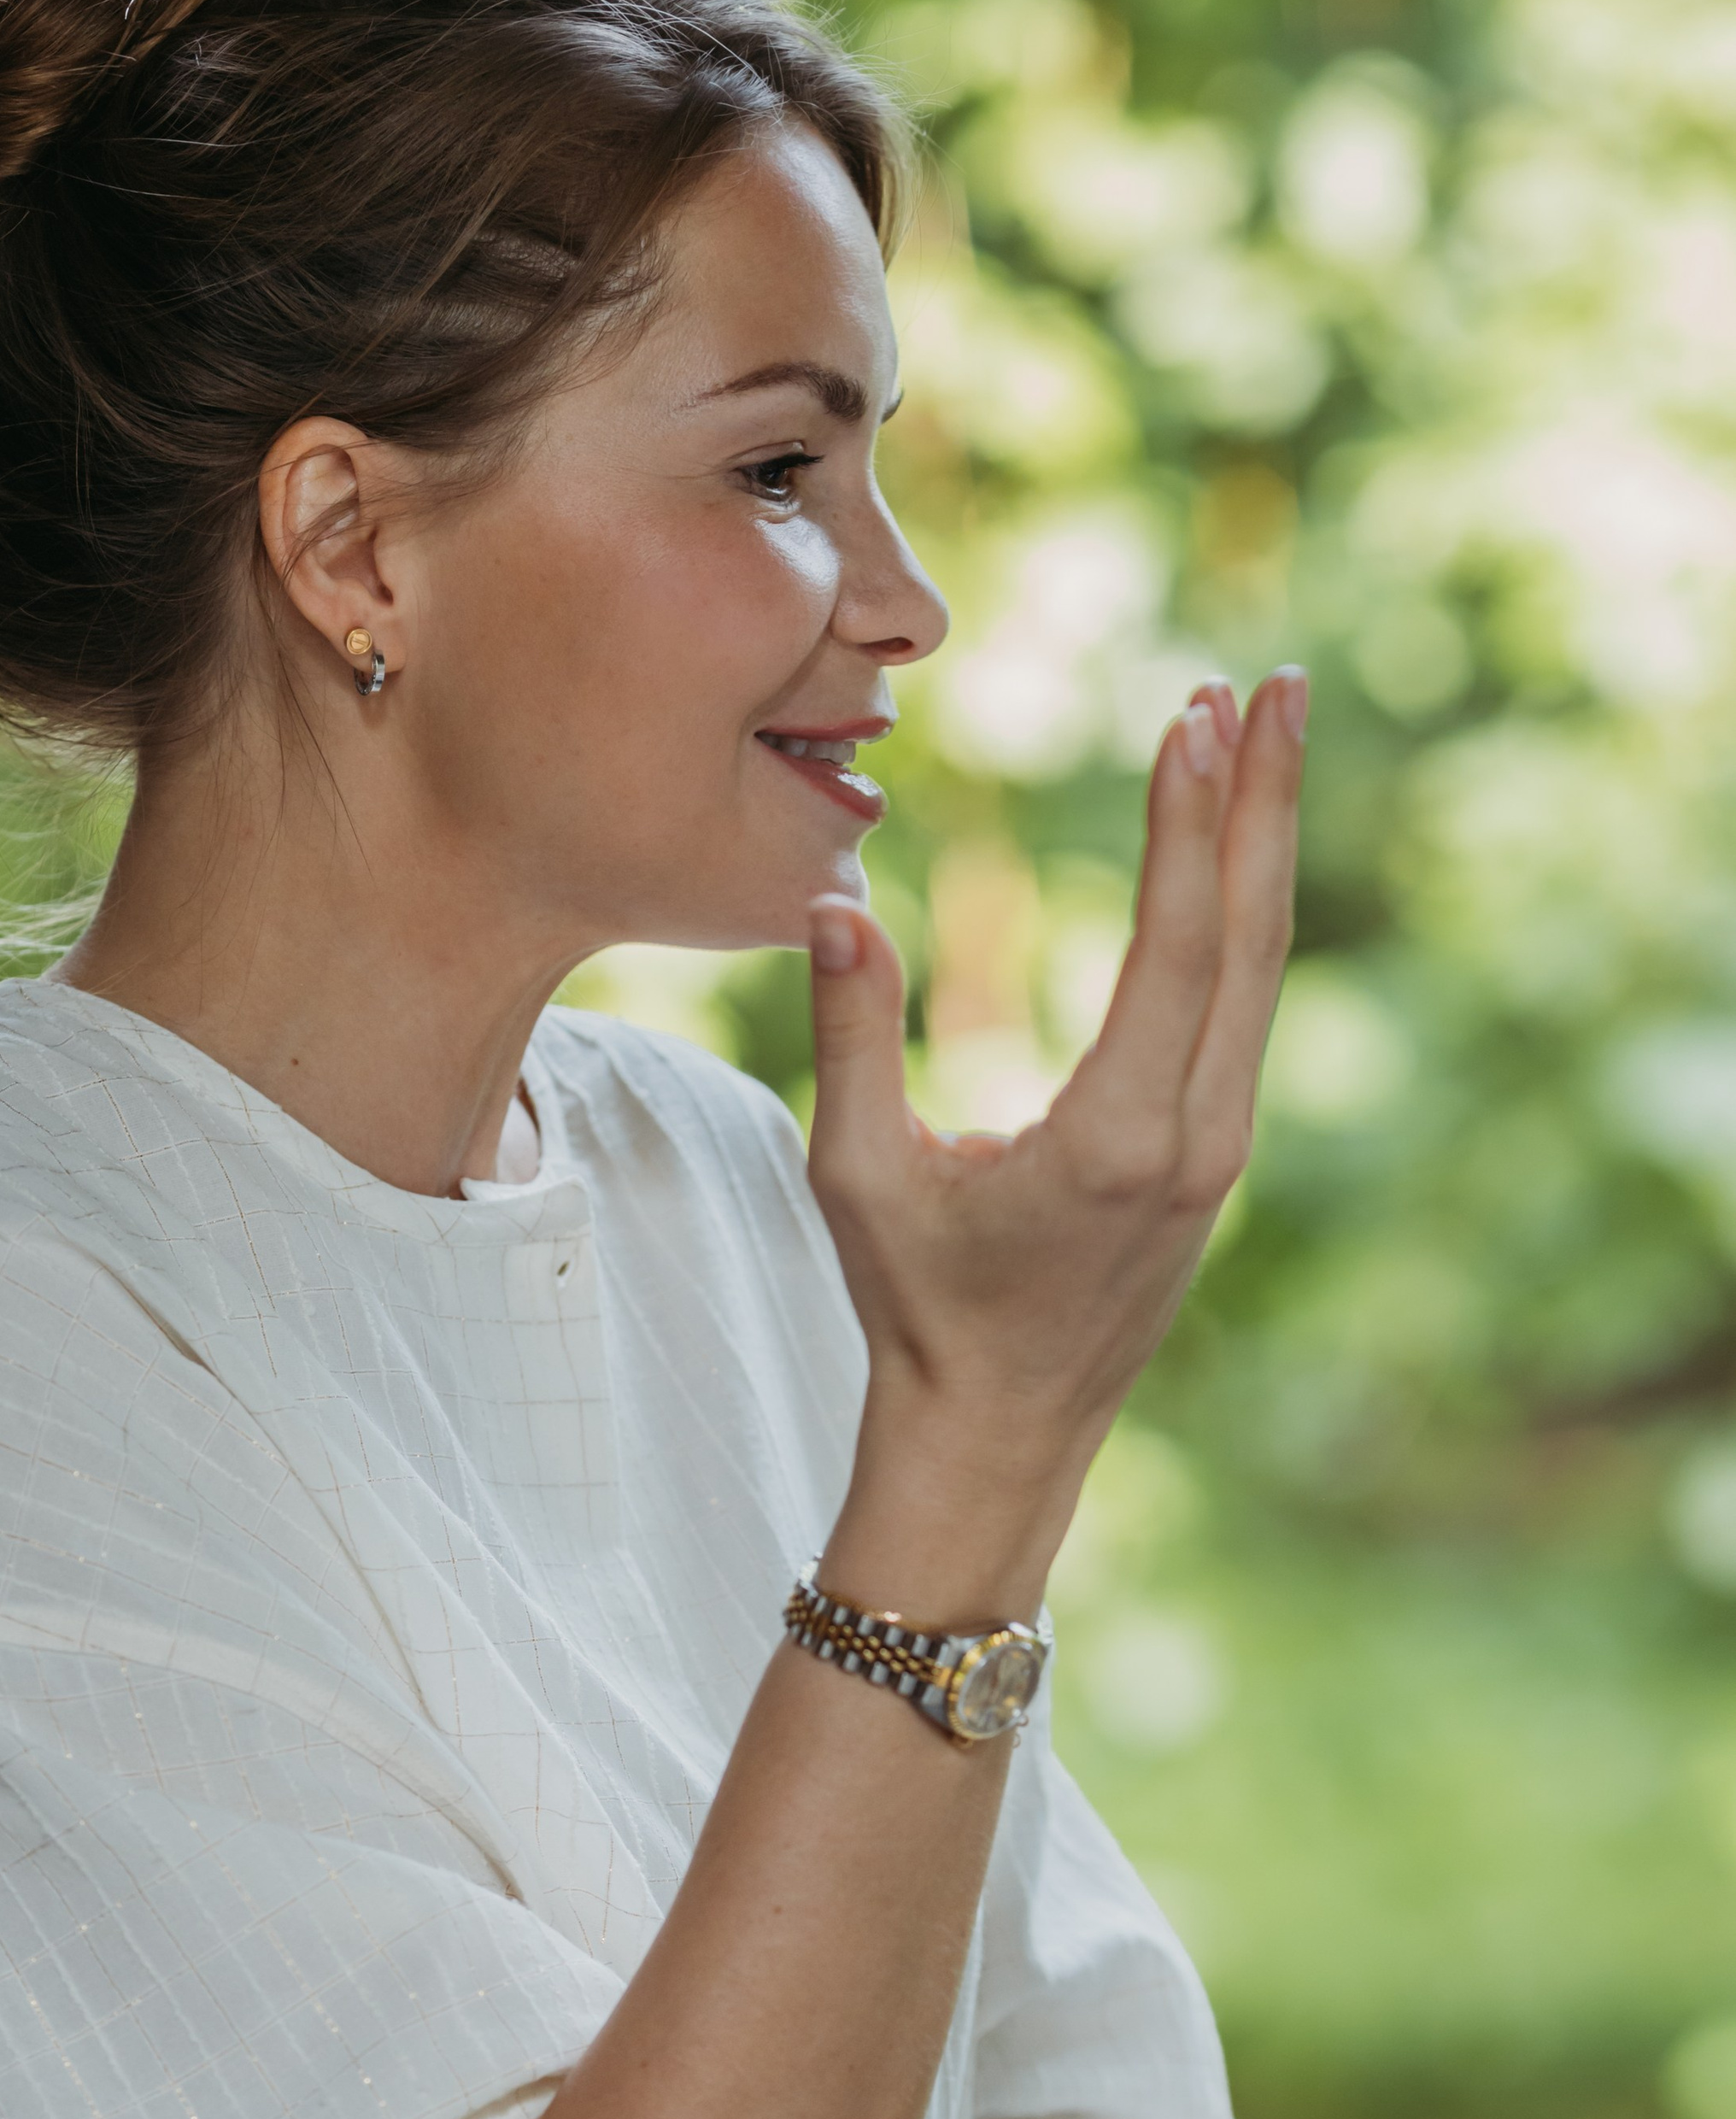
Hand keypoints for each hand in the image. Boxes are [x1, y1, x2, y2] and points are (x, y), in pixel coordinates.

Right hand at [809, 671, 1301, 1613]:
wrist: (999, 1433)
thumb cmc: (916, 1309)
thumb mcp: (856, 1177)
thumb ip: (854, 1037)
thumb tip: (838, 905)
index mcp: (1114, 1142)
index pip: (1175, 951)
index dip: (1192, 827)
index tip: (1201, 716)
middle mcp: (1192, 1140)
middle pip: (1251, 939)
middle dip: (1266, 803)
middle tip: (1279, 685)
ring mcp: (1218, 1151)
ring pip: (1260, 971)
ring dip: (1263, 848)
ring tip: (1268, 737)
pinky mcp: (1214, 1155)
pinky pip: (1242, 1009)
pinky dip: (1241, 915)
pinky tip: (1237, 850)